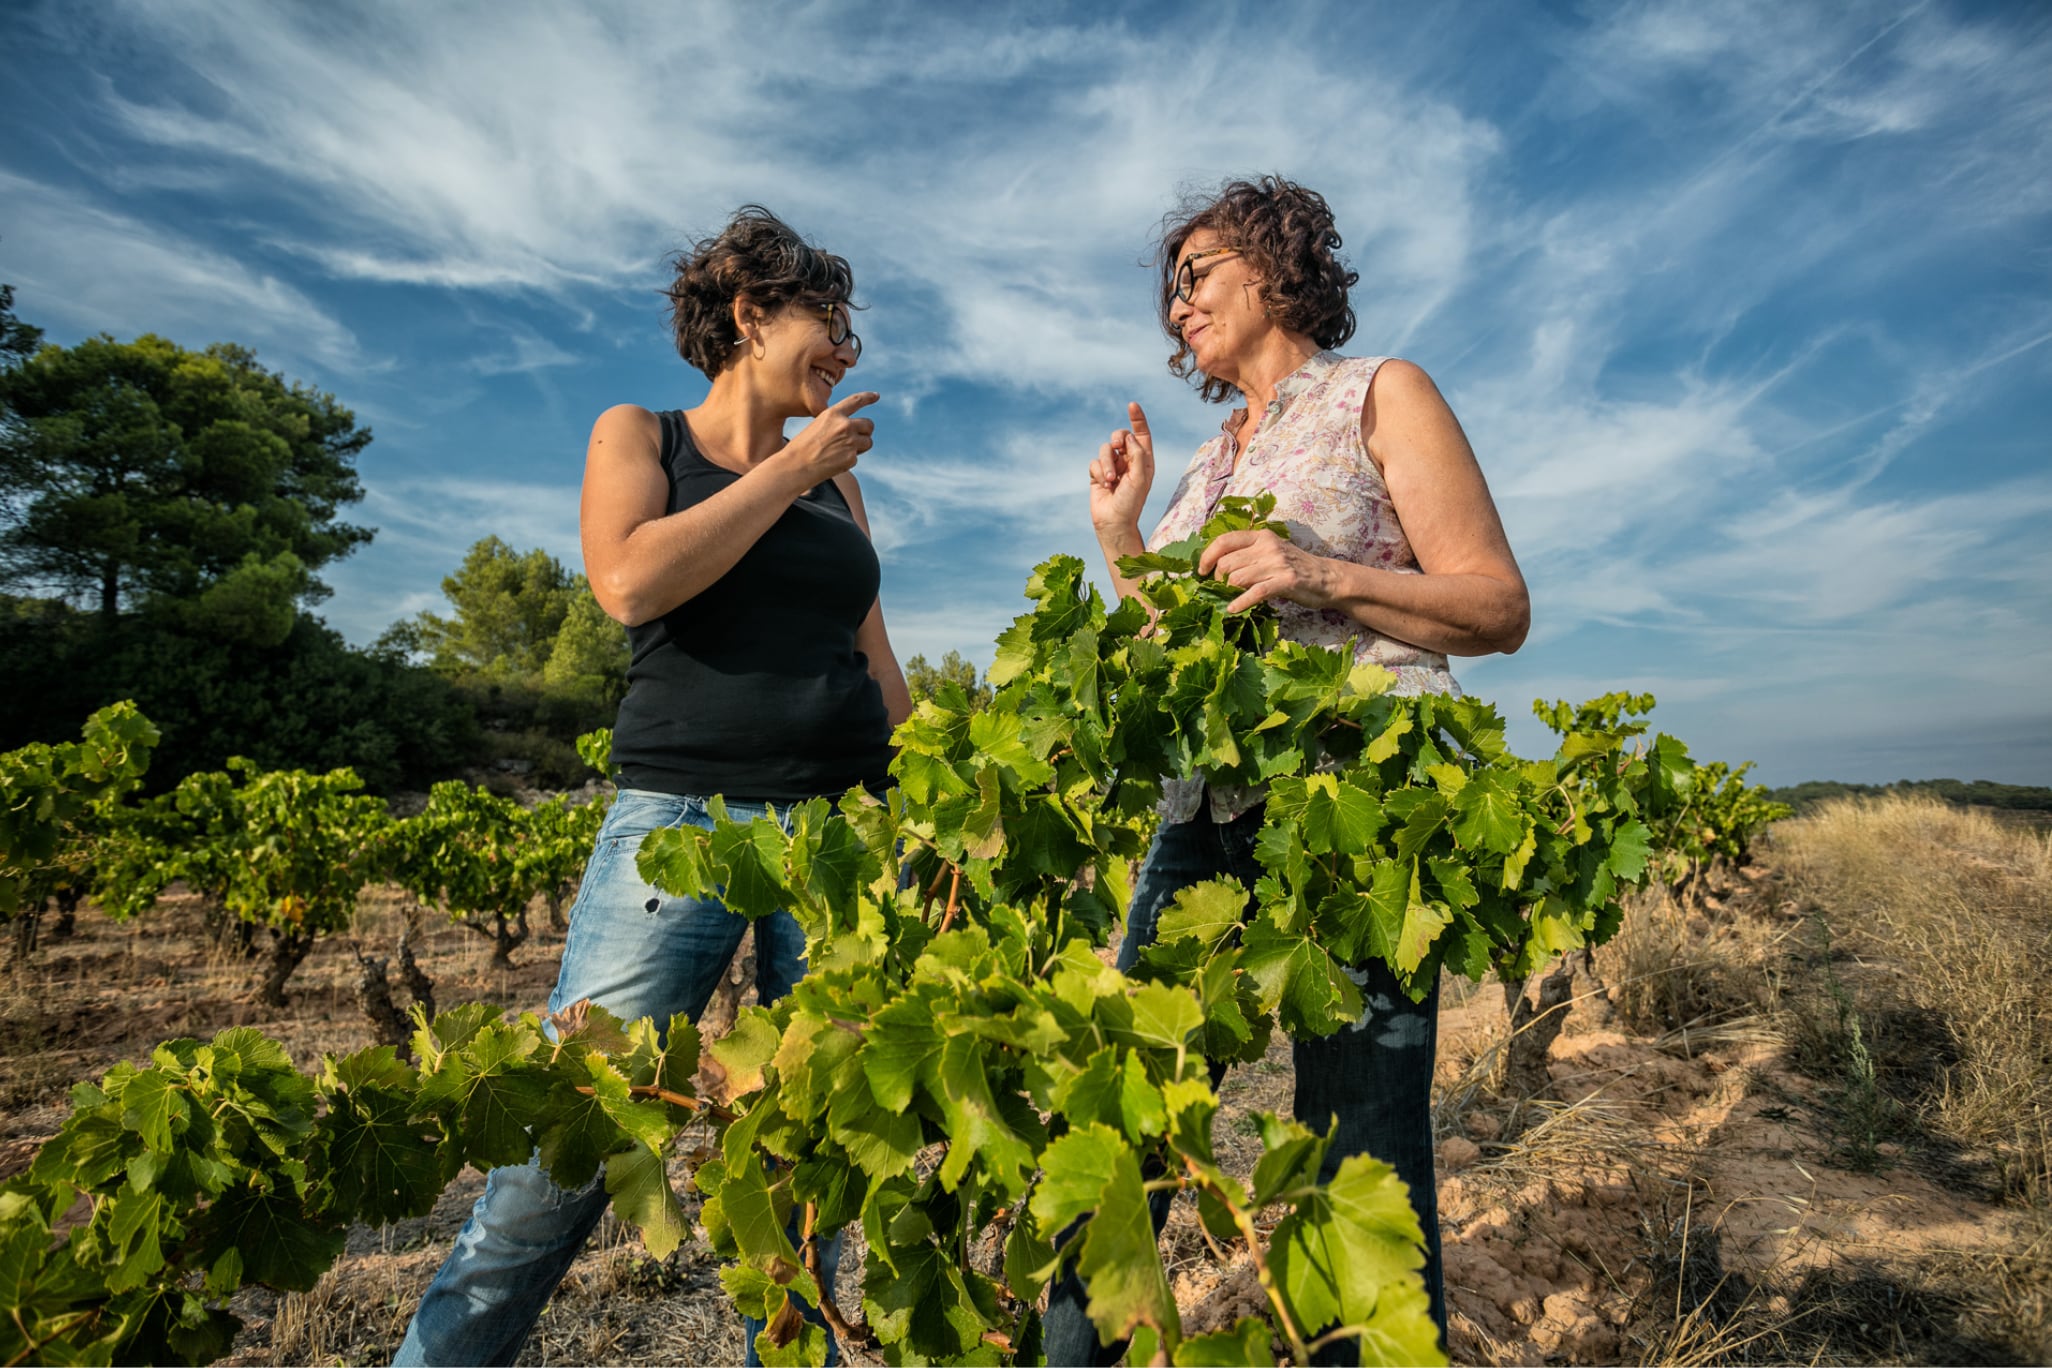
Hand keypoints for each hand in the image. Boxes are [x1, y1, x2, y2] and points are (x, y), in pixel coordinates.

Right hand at [780, 390, 878, 487]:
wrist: (796, 465)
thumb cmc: (803, 446)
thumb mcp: (818, 425)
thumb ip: (837, 423)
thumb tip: (857, 429)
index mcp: (833, 414)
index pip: (856, 401)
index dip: (868, 397)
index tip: (876, 396)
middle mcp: (844, 425)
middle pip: (869, 424)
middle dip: (865, 431)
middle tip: (855, 437)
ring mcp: (850, 442)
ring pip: (868, 441)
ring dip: (861, 446)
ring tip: (842, 450)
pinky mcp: (851, 458)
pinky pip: (857, 457)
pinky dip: (849, 460)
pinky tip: (834, 461)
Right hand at [1088, 401, 1154, 535]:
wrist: (1114, 522)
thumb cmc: (1132, 502)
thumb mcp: (1140, 476)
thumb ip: (1137, 453)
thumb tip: (1127, 436)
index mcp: (1144, 460)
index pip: (1141, 434)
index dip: (1137, 419)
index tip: (1131, 405)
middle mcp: (1128, 461)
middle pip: (1120, 436)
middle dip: (1117, 438)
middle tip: (1117, 445)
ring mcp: (1113, 467)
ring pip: (1105, 449)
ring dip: (1107, 463)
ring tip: (1110, 479)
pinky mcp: (1098, 474)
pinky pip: (1094, 462)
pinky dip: (1099, 472)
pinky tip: (1105, 485)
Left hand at [1198, 528, 1333, 613]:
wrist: (1327, 577)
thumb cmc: (1295, 567)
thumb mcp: (1271, 552)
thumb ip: (1249, 554)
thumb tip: (1218, 566)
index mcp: (1261, 536)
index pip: (1224, 540)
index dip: (1207, 556)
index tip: (1202, 571)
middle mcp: (1267, 546)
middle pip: (1227, 563)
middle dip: (1218, 580)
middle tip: (1221, 590)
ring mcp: (1276, 563)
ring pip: (1236, 578)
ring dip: (1228, 592)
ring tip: (1229, 598)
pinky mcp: (1285, 581)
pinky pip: (1254, 592)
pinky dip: (1240, 603)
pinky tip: (1233, 609)